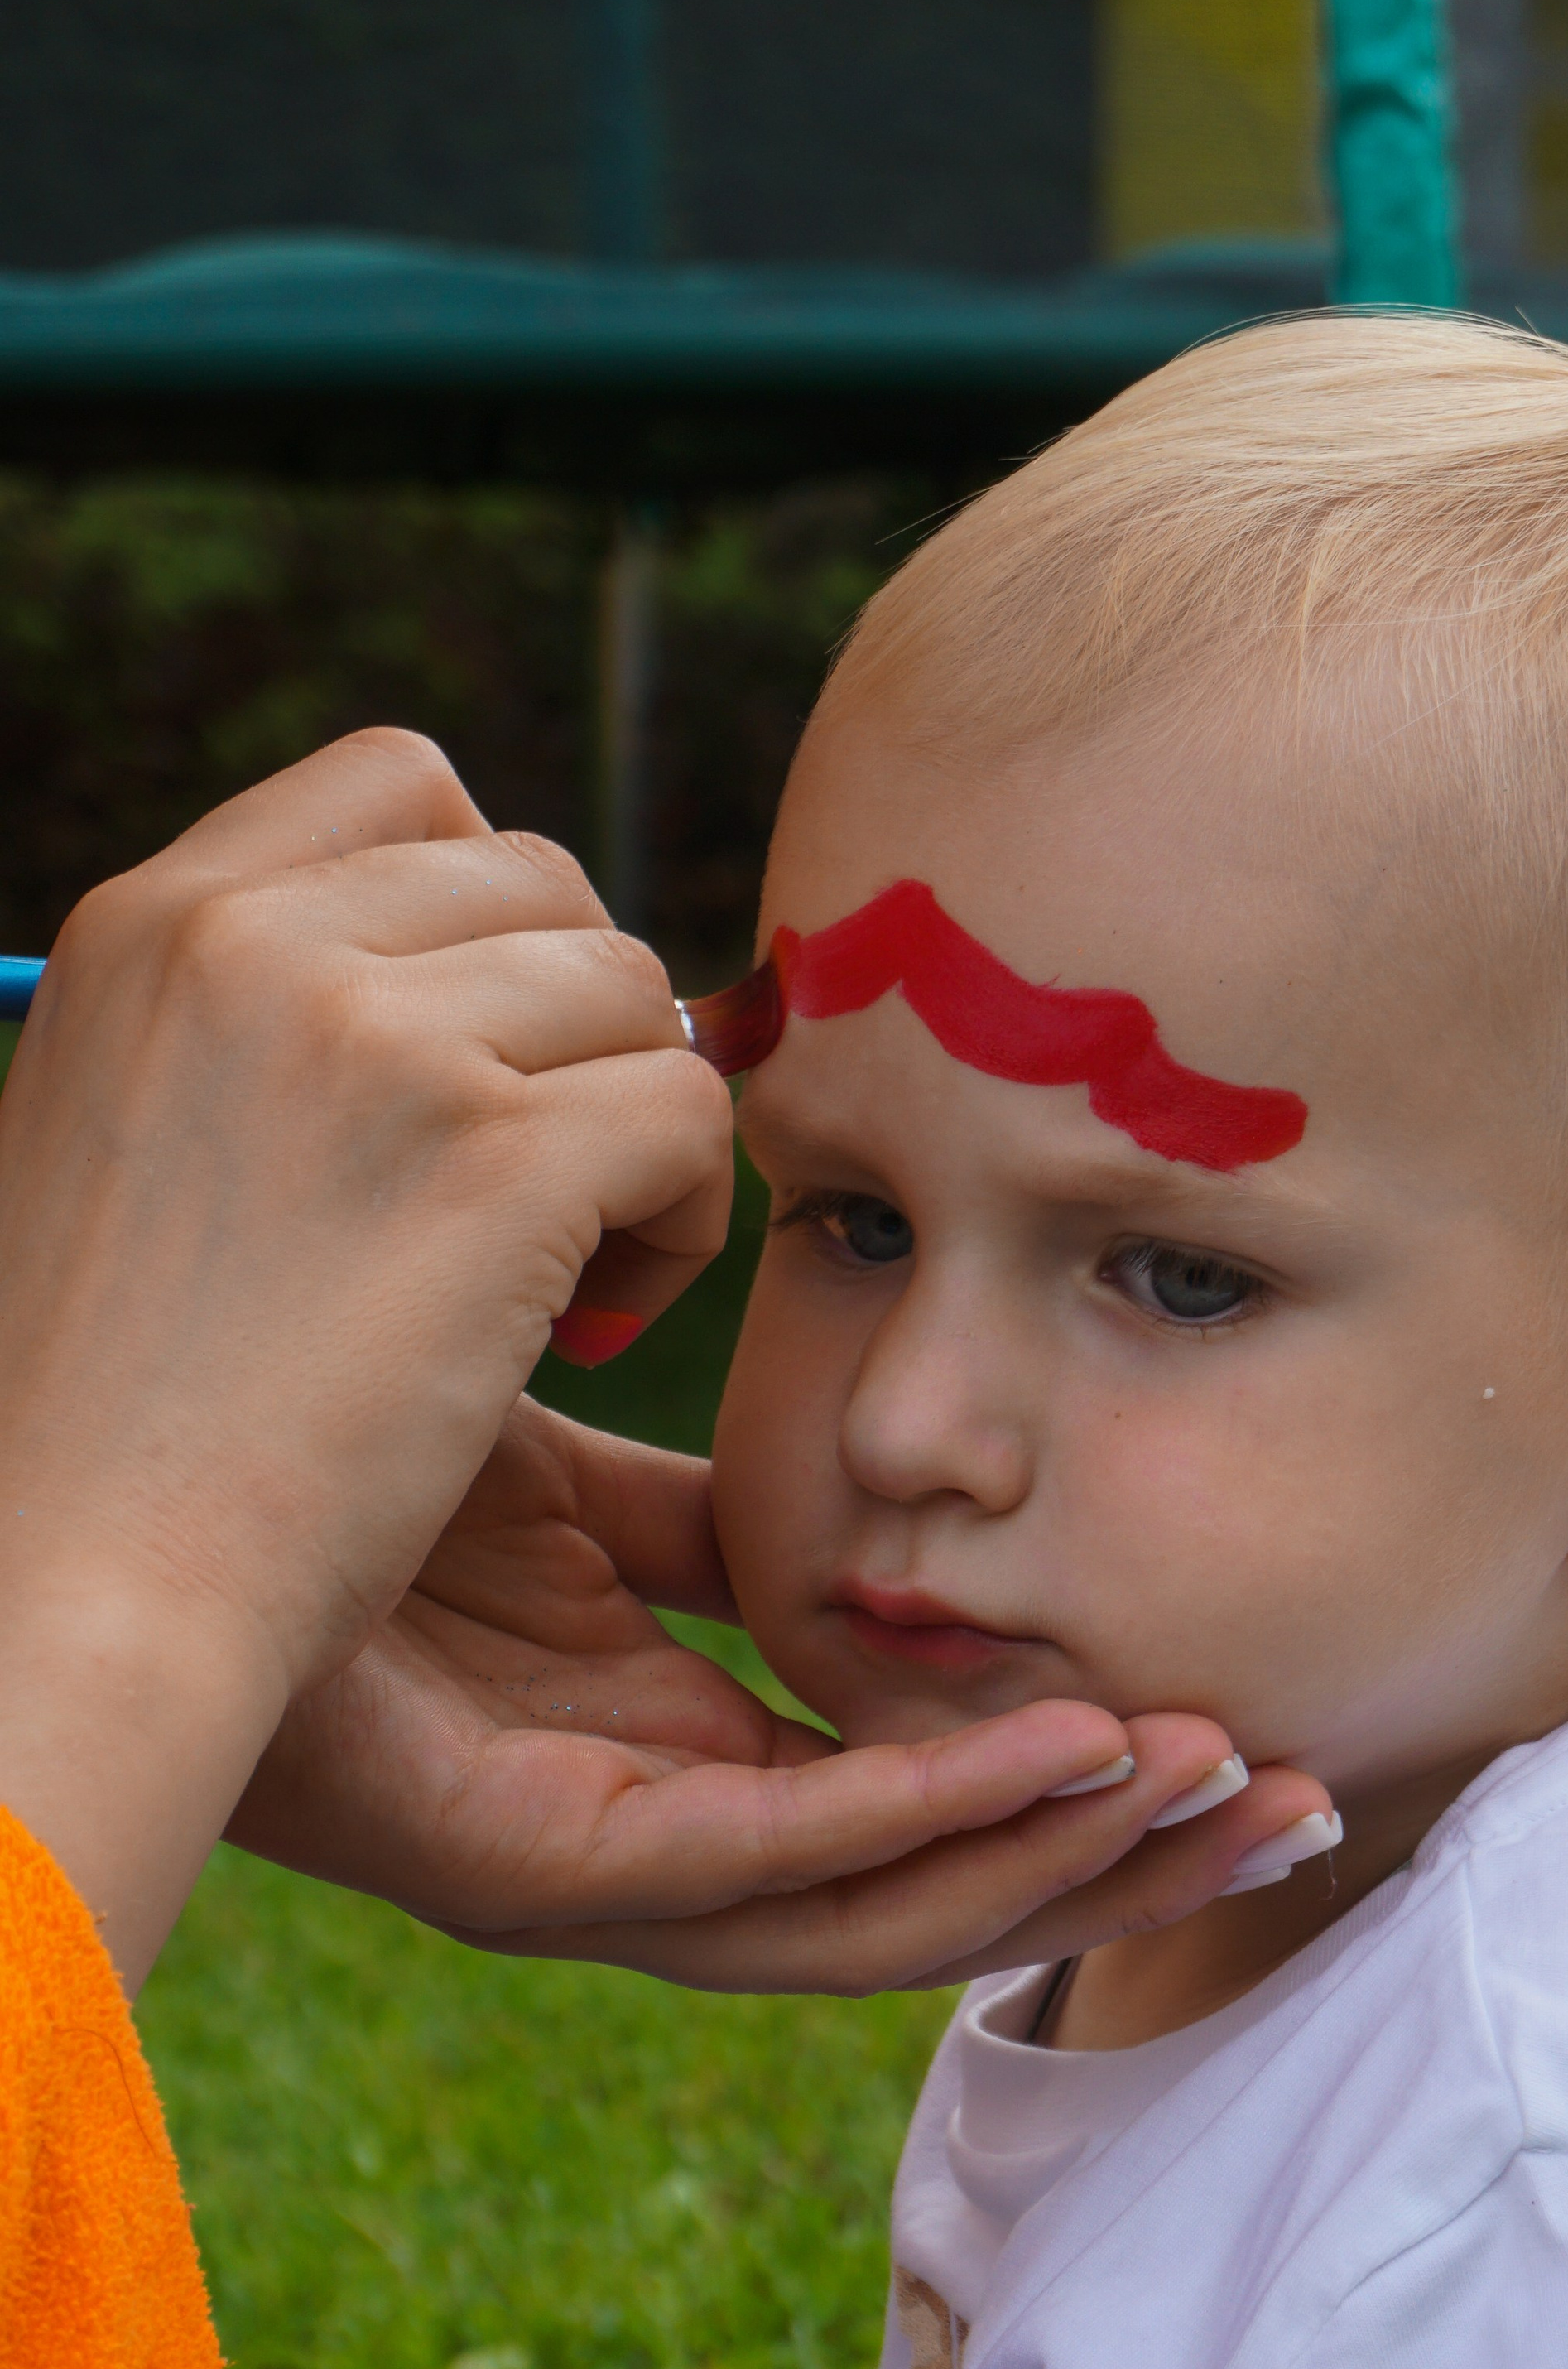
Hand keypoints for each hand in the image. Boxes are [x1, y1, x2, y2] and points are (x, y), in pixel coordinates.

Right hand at [0, 729, 729, 1984]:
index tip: (484, 1063)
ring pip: (637, 998)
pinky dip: (684, 1218)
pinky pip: (691, 1110)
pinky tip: (593, 1324)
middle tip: (540, 1195)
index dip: (490, 915)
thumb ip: (266, 1031)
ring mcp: (379, 1041)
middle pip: (548, 885)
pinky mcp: (498, 1157)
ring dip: (637, 1131)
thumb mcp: (132, 1144)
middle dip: (578, 1033)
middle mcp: (257, 942)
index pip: (404, 783)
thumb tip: (474, 973)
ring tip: (566, 1277)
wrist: (76, 1585)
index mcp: (154, 922)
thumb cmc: (113, 1416)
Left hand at [233, 1400, 1337, 1993]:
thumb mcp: (587, 1489)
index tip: (1227, 1722)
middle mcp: (648, 1852)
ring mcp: (596, 1879)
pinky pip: (779, 1858)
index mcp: (667, 1770)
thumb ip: (731, 1528)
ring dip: (1071, 1863)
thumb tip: (890, 1503)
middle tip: (1305, 1804)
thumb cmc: (344, 1475)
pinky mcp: (538, 1866)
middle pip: (931, 1899)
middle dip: (1126, 1864)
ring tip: (1232, 1788)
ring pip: (882, 1914)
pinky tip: (1073, 1755)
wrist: (138, 1476)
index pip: (912, 1809)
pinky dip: (940, 1816)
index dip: (1075, 1783)